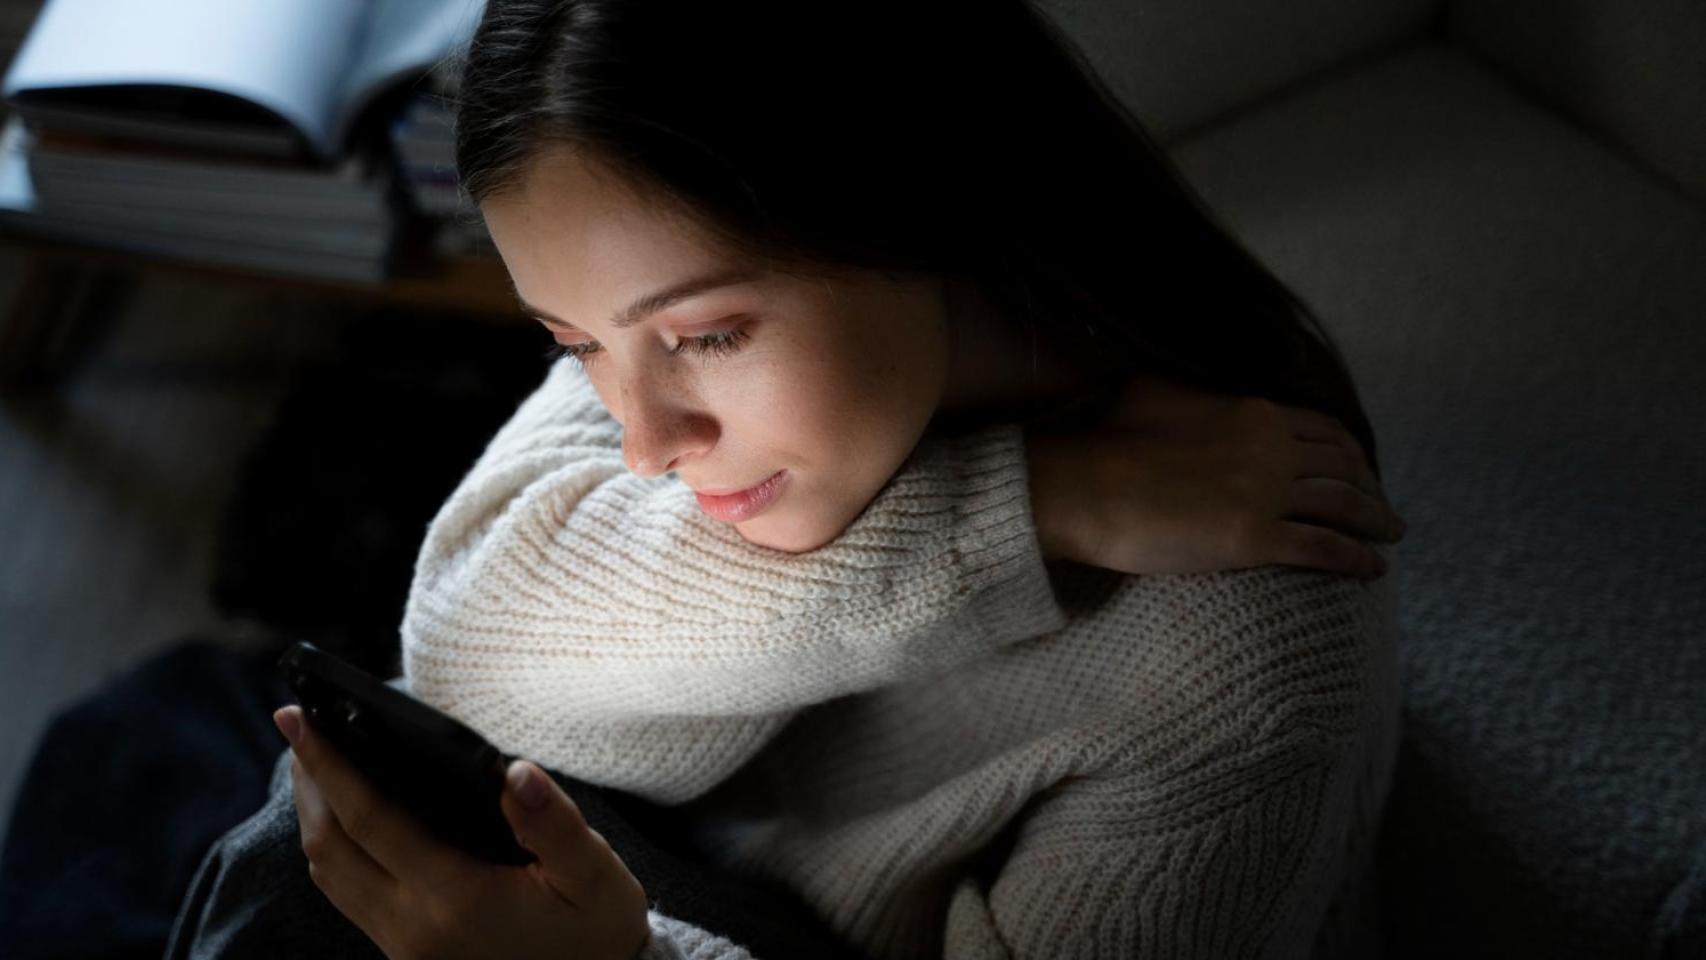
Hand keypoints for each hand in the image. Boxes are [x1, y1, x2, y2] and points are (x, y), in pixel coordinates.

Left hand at [273, 705, 651, 959]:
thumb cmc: (597, 929)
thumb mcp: (594, 875)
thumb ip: (553, 823)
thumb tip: (515, 772)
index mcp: (456, 897)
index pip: (369, 820)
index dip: (329, 765)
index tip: (299, 718)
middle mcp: (413, 926)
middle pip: (329, 846)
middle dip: (308, 782)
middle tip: (299, 726)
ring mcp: (402, 945)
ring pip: (328, 874)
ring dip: (312, 815)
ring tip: (315, 763)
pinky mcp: (404, 953)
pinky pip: (346, 895)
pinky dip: (333, 848)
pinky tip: (347, 816)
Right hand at [1026, 373, 1405, 579]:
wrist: (1084, 485)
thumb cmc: (1107, 439)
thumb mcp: (1153, 389)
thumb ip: (1191, 391)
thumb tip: (1192, 389)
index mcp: (1252, 413)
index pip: (1322, 430)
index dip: (1349, 452)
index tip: (1358, 468)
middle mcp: (1270, 450)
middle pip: (1343, 468)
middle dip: (1371, 487)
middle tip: (1381, 507)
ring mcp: (1265, 495)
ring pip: (1343, 506)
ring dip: (1375, 522)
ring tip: (1390, 536)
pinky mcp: (1253, 540)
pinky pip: (1322, 549)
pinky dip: (1354, 560)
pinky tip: (1371, 570)